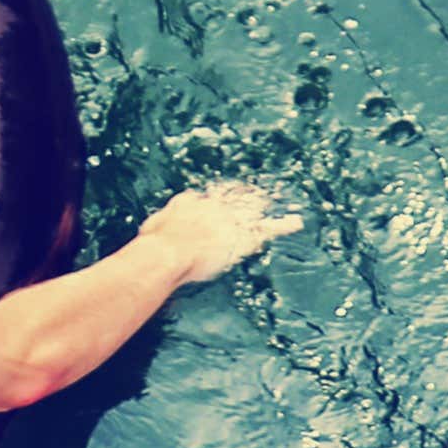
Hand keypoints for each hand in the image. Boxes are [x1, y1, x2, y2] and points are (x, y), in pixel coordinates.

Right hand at [137, 181, 302, 283]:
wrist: (169, 252)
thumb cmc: (155, 245)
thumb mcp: (151, 227)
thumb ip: (157, 223)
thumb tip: (152, 226)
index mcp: (190, 202)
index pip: (206, 198)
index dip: (214, 201)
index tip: (216, 203)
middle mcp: (213, 205)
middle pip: (233, 198)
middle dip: (244, 196)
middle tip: (255, 195)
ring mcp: (231, 218)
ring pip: (253, 208)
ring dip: (265, 205)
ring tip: (280, 200)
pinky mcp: (243, 234)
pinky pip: (268, 228)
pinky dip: (283, 225)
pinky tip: (296, 222)